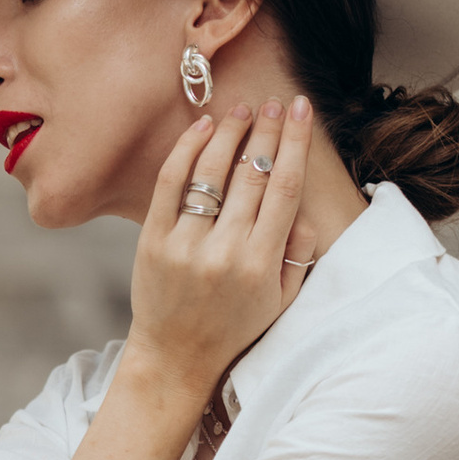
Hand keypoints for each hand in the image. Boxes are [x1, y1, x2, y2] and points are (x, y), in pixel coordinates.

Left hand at [126, 99, 311, 400]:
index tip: (301, 109)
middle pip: (252, 174)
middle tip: (273, 101)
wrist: (176, 357)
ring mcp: (186, 245)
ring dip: (230, 133)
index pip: (286, 188)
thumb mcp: (280, 301)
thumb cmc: (234, 327)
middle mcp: (225, 251)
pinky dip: (186, 150)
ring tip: (242, 109)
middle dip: (266, 130)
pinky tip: (202, 127)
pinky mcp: (153, 241)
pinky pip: (170, 184)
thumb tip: (305, 211)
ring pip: (212, 172)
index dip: (296, 142)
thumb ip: (298, 255)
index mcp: (262, 263)